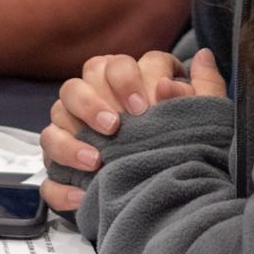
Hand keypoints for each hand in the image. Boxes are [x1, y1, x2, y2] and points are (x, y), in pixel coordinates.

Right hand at [39, 48, 224, 212]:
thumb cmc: (188, 145)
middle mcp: (92, 105)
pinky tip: (82, 196)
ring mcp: (73, 139)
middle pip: (73, 87)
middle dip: (90, 104)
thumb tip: (202, 56)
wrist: (180, 197)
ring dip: (70, 142)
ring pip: (53, 127)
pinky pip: (49, 180)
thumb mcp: (203, 118)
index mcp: (122, 84)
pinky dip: (61, 188)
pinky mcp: (65, 175)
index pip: (112, 66)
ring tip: (96, 161)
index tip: (144, 107)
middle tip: (115, 127)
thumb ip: (204, 88)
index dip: (125, 81)